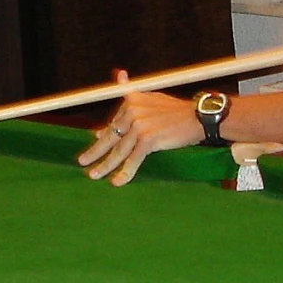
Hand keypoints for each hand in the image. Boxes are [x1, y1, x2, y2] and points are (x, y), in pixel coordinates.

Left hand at [76, 72, 205, 185]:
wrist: (198, 116)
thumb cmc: (177, 112)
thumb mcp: (151, 105)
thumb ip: (129, 113)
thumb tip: (101, 130)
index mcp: (132, 101)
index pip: (113, 123)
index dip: (102, 137)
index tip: (92, 146)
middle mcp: (132, 111)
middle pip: (111, 136)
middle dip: (96, 151)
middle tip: (83, 162)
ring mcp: (139, 125)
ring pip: (119, 150)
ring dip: (105, 165)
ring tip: (94, 175)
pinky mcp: (148, 138)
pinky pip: (133, 159)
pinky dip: (125, 172)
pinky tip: (117, 182)